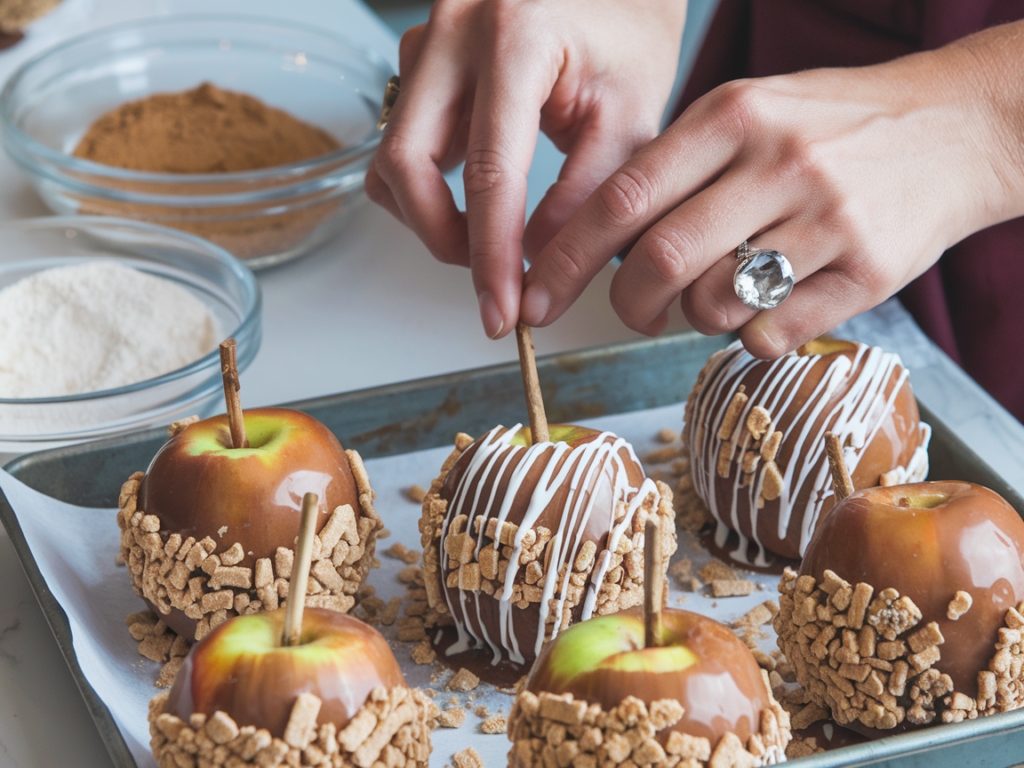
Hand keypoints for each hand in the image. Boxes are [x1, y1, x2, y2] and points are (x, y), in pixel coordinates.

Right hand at [365, 0, 686, 337]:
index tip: (502, 312)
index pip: (489, 172)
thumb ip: (585, 196)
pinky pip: (396, 138)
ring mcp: (424, 39)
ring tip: (489, 231)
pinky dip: (424, 183)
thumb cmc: (628, 33)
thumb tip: (539, 267)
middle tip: (491, 274)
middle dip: (443, 238)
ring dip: (430, 213)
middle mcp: (453, 30)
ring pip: (391, 156)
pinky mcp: (416, 56)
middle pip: (405, 164)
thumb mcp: (629, 114)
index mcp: (515, 38)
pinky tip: (471, 190)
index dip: (491, 256)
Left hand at [518, 22, 1023, 356]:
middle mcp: (776, 162)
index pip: (622, 198)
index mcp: (732, 115)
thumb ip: (679, 167)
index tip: (536, 294)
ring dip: (691, 318)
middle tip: (629, 310)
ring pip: (712, 305)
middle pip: (659, 261)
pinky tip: (763, 309)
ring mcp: (826, 218)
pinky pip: (770, 334)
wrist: (957, 129)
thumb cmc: (832, 126)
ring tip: (712, 296)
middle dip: (624, 303)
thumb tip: (598, 244)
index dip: (564, 257)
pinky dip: (747, 338)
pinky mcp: (866, 272)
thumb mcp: (751, 112)